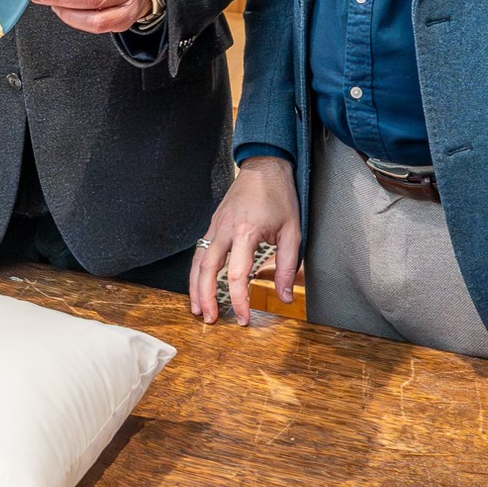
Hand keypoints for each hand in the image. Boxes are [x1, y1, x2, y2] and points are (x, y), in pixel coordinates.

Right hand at [188, 155, 301, 325]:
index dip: (238, 301)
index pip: (236, 276)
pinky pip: (200, 250)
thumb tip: (284, 297)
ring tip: (197, 308)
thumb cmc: (279, 196)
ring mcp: (215, 225)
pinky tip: (199, 283)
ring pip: (197, 261)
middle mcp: (225, 230)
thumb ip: (288, 267)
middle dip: (205, 297)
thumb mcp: (293, 232)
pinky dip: (196, 271)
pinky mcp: (213, 223)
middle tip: (209, 319)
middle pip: (206, 270)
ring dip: (195, 287)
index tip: (243, 318)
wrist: (265, 167)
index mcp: (246, 233)